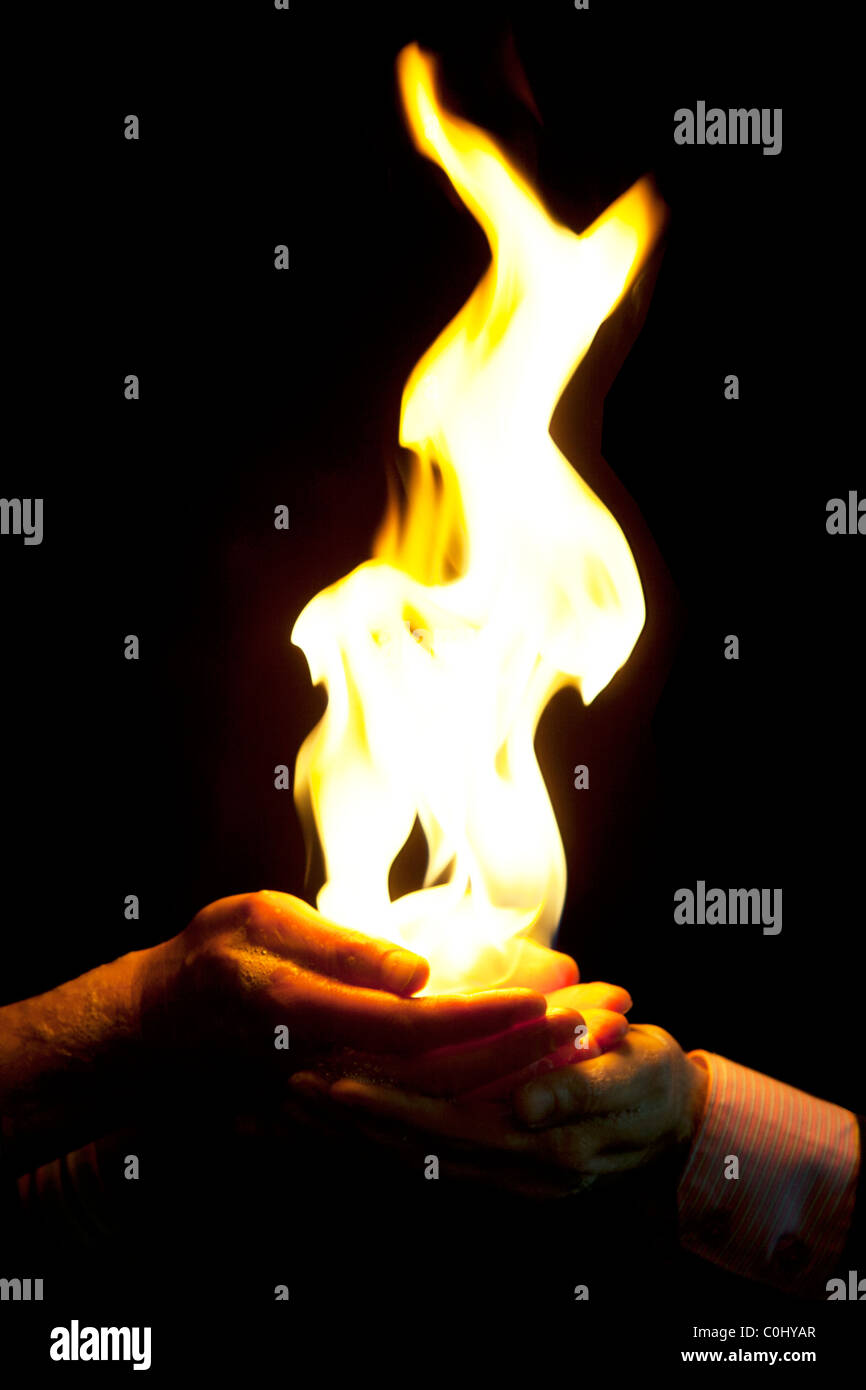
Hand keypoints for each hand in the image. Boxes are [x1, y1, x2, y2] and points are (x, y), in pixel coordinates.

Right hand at [138, 890, 571, 1074]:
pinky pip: (435, 1114)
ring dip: (533, 1073)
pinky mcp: (352, 1117)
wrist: (156, 1038)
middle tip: (610, 1021)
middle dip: (539, 1050)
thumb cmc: (207, 964)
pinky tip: (548, 1072)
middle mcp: (335, 1074)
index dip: (492, 1014)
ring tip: (599, 1039)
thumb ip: (339, 951)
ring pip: (455, 1102)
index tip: (554, 994)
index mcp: (310, 1021)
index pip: (419, 1028)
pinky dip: (497, 1092)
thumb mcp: (256, 924)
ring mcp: (344, 1106)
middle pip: (458, 1075)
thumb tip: (418, 976)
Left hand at [297, 1022, 707, 1195]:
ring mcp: (498, 1174)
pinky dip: (371, 1144)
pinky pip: (420, 1160)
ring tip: (289, 1110)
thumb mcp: (632, 1075)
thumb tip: (524, 1106)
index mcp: (540, 1146)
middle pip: (411, 1152)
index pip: (446, 1128)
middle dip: (346, 1124)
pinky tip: (330, 1128)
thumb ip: (578, 1092)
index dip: (387, 1107)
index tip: (333, 1082)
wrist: (677, 1115)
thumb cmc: (653, 1081)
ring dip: (345, 1139)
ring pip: (406, 1161)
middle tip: (287, 1091)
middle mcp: (510, 1171)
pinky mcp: (492, 1165)